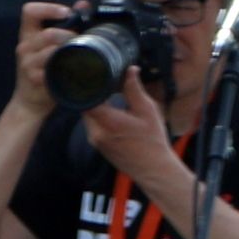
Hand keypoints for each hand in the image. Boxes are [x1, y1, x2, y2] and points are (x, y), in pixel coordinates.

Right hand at [9, 1, 77, 117]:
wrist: (30, 101)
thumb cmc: (44, 69)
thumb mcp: (51, 45)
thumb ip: (66, 23)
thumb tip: (83, 4)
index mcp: (28, 34)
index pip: (29, 11)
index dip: (48, 8)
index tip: (66, 13)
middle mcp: (24, 46)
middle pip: (48, 33)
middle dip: (69, 36)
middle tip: (80, 41)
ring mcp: (27, 63)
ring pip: (51, 51)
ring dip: (68, 51)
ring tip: (77, 54)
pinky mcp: (34, 78)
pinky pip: (52, 69)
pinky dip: (65, 67)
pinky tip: (72, 68)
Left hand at [82, 69, 186, 200]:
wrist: (152, 169)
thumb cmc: (152, 140)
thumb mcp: (147, 110)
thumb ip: (134, 89)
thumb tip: (130, 70)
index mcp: (107, 121)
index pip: (86, 99)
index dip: (88, 86)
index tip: (94, 76)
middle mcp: (96, 133)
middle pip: (85, 107)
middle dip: (93, 95)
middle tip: (103, 83)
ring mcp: (95, 141)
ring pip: (88, 117)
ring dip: (96, 106)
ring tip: (108, 95)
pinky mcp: (98, 146)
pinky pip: (92, 126)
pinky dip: (99, 117)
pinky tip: (111, 111)